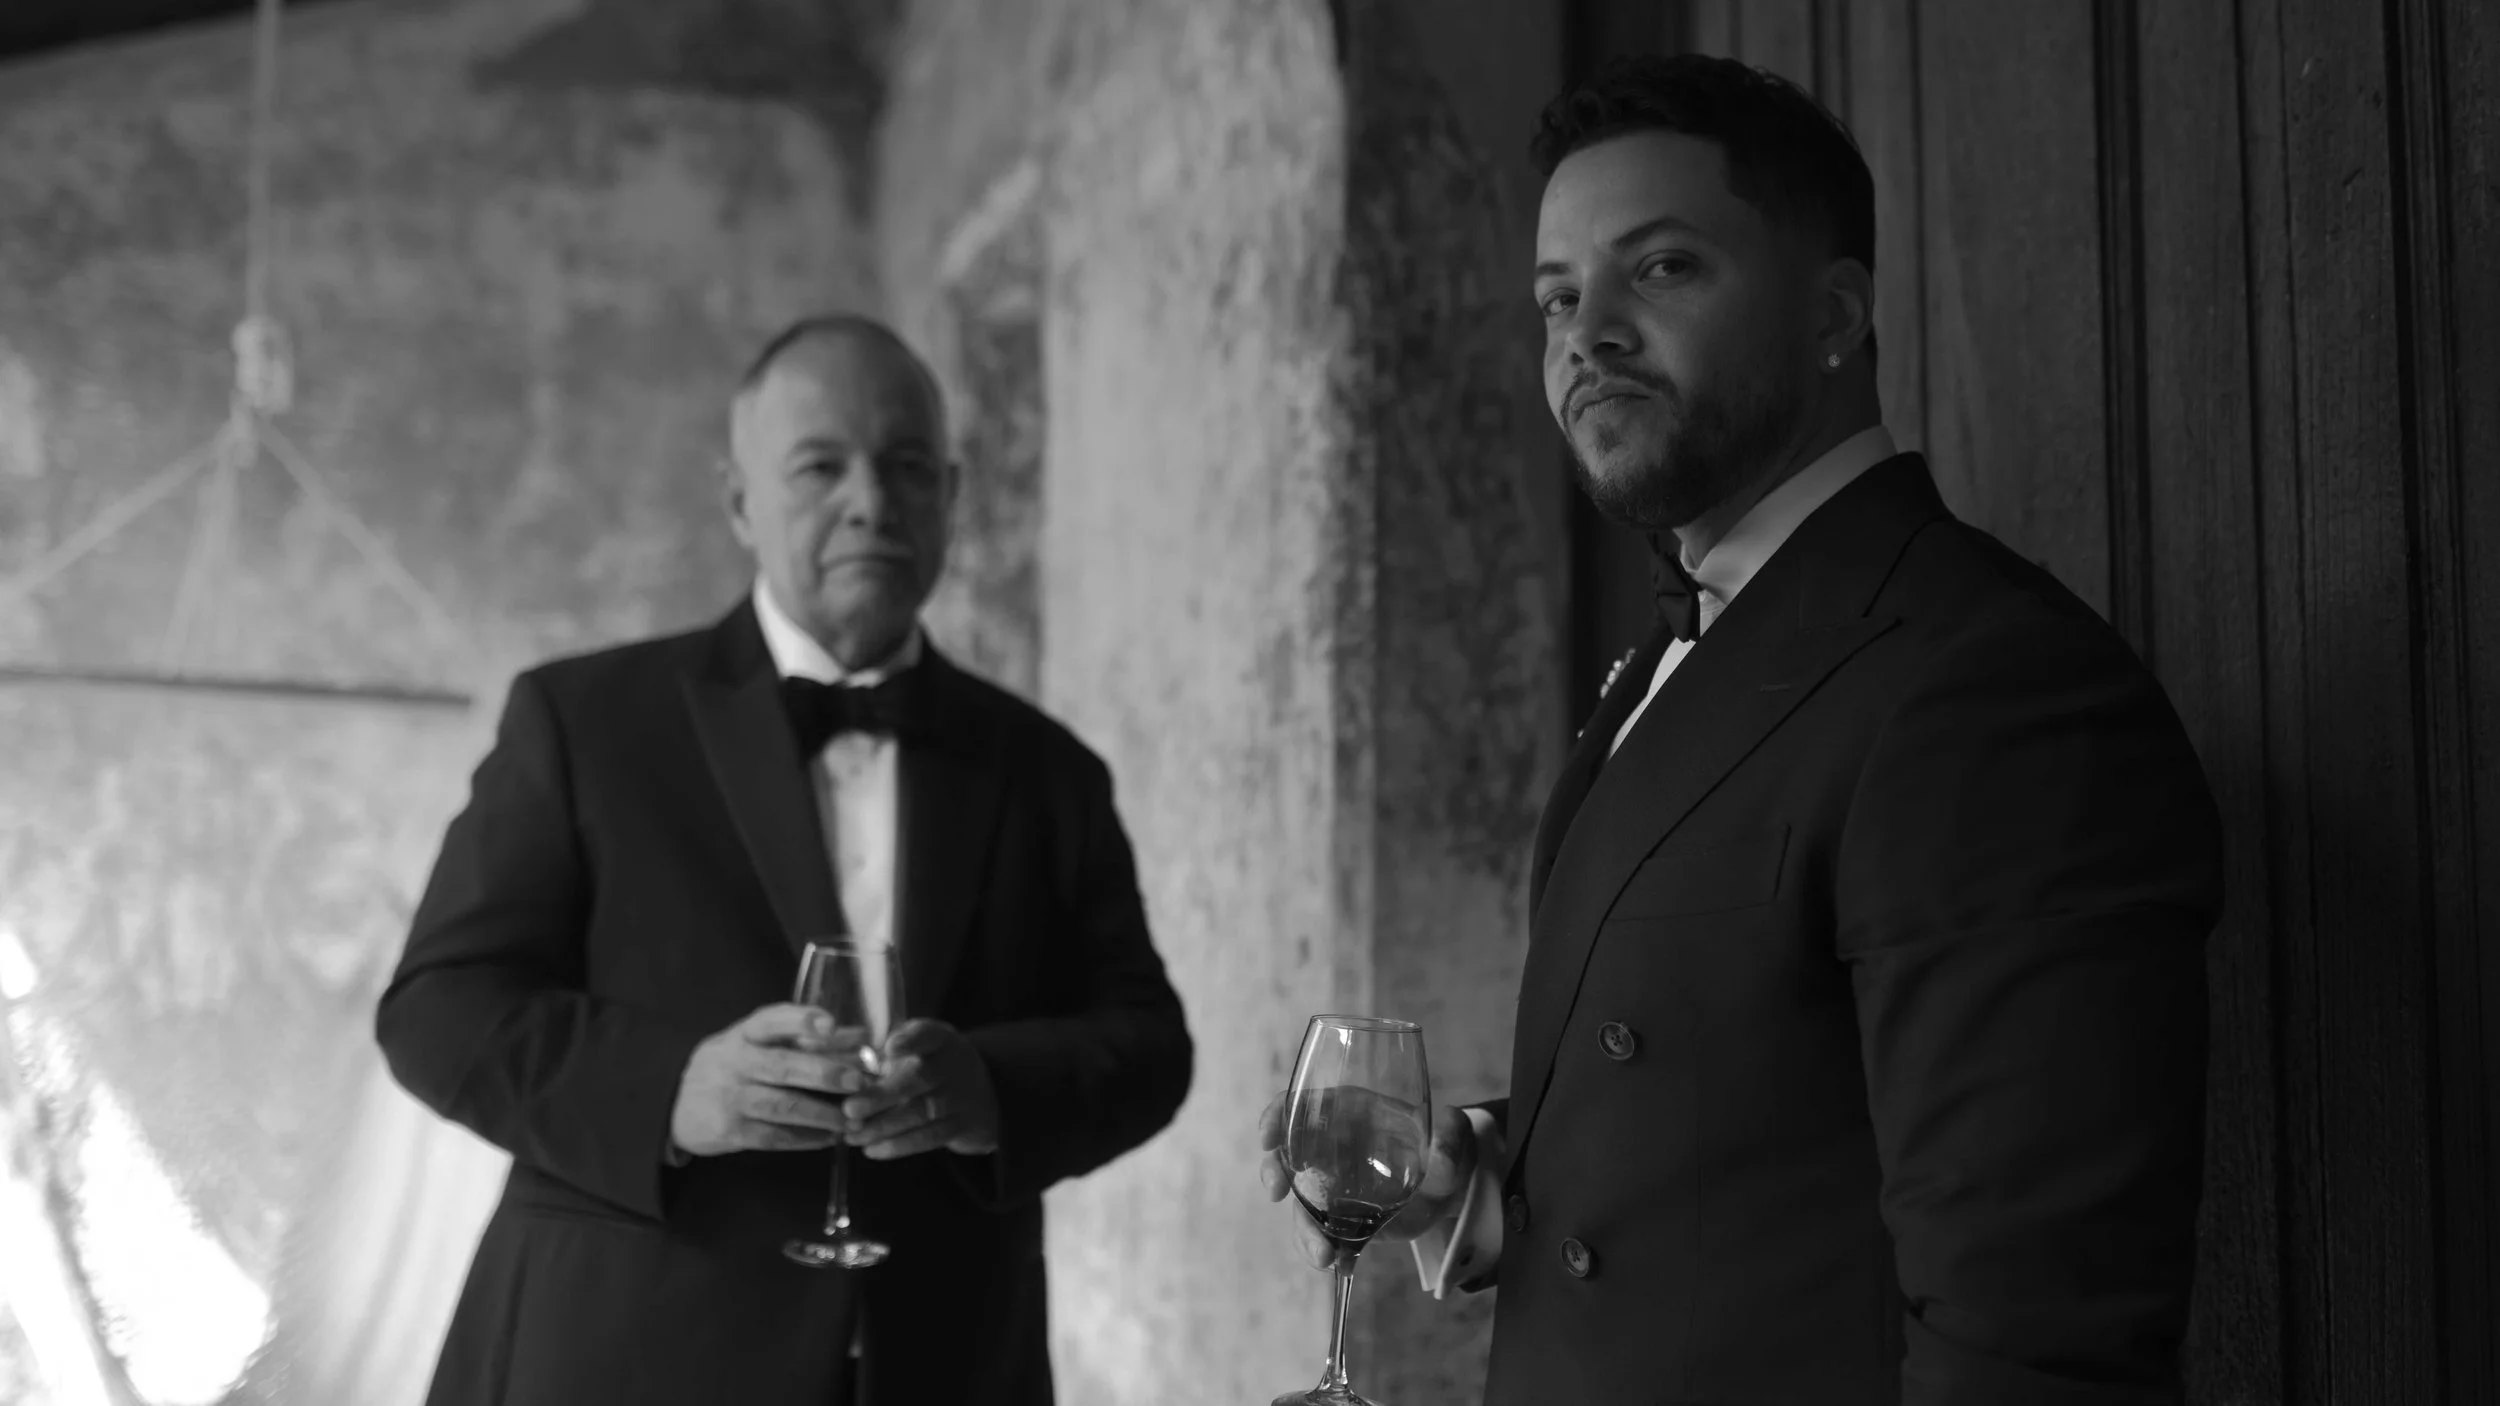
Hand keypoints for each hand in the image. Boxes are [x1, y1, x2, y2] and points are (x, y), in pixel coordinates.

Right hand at [668, 1004, 866, 1157]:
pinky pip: (774, 1136)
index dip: (802, 1021)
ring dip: (823, 1113)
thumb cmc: (735, 1066)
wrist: (679, 1105)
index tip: (831, 1024)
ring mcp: (730, 1097)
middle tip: (860, 1081)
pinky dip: (805, 1138)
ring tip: (853, 1118)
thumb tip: (859, 1036)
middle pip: (783, 1066)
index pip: (772, 1021)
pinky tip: (828, 1137)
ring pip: (783, 1106)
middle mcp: (735, 1062)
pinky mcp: (729, 1130)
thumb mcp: (758, 1044)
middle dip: (825, 1073)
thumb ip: (805, 1038)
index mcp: (745, 1034)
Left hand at [841, 1018, 1001, 1159]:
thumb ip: (888, 1058)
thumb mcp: (919, 1050)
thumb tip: (844, 1077)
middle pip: (920, 1078)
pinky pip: (929, 1137)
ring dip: (882, 1127)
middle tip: (850, 1109)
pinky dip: (898, 1146)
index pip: (927, 1034)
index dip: (911, 1040)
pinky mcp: (961, 1126)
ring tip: (852, 1135)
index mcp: (939, 1040)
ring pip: (920, 1112)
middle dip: (882, 1095)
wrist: (982, 1095)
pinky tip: (871, 1150)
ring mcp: (960, 1097)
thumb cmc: (933, 1068)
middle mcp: (953, 1064)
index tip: (890, 1048)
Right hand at [1256, 1092, 1477, 1270]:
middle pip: (1289, 1156)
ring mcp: (1335, 1188)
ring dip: (1303, 1230)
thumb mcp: (1456, 1135)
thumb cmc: (1447, 1148)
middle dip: (1275, 1173)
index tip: (1268, 1138)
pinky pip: (1323, 1235)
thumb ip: (1452, 1140)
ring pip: (1302, 1205)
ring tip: (1323, 1255)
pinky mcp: (1344, 1221)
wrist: (1453, 1190)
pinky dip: (1325, 1250)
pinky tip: (1339, 1264)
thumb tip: (1442, 1160)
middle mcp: (1333, 1150)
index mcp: (1351, 1114)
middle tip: (1278, 1194)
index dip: (1278, 1116)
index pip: (1303, 1106)